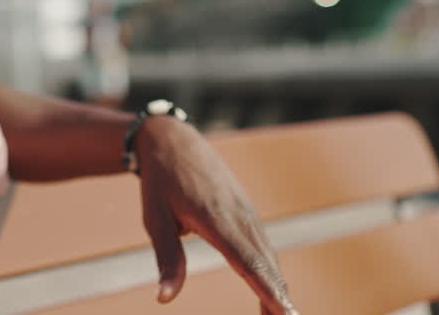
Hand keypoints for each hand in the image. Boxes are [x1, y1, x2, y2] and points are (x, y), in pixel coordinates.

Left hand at [137, 115, 297, 314]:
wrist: (175, 140)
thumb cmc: (161, 181)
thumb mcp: (155, 218)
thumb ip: (166, 259)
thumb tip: (164, 299)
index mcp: (215, 218)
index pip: (247, 261)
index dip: (266, 289)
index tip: (284, 312)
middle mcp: (239, 216)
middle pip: (266, 266)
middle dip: (278, 300)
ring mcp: (247, 213)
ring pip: (269, 258)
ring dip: (277, 290)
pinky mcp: (248, 213)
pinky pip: (264, 248)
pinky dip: (271, 273)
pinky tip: (272, 293)